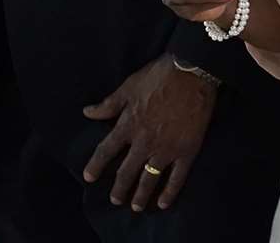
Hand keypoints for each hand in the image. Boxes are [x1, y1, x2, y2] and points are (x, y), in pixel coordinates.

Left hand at [81, 55, 215, 211]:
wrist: (192, 72)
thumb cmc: (158, 76)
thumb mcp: (128, 86)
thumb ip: (108, 104)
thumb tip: (87, 113)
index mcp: (128, 125)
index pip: (106, 150)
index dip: (96, 165)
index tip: (88, 177)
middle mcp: (144, 142)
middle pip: (127, 171)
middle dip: (119, 188)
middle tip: (115, 200)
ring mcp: (166, 149)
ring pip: (149, 179)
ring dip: (141, 195)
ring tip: (136, 207)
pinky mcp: (186, 151)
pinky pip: (176, 178)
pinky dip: (169, 192)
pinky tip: (163, 203)